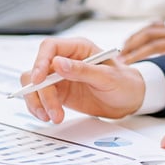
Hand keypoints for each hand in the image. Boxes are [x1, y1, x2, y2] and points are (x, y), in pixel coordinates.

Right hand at [19, 37, 146, 123]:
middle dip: (40, 91)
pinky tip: (50, 116)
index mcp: (78, 48)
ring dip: (38, 103)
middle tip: (51, 110)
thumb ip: (83, 70)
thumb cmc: (123, 82)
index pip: (50, 47)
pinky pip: (40, 98)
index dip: (40, 62)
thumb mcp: (107, 77)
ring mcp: (60, 77)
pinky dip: (40, 108)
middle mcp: (66, 60)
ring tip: (53, 117)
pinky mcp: (59, 93)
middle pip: (38, 70)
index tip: (38, 80)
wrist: (129, 100)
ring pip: (35, 86)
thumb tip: (58, 63)